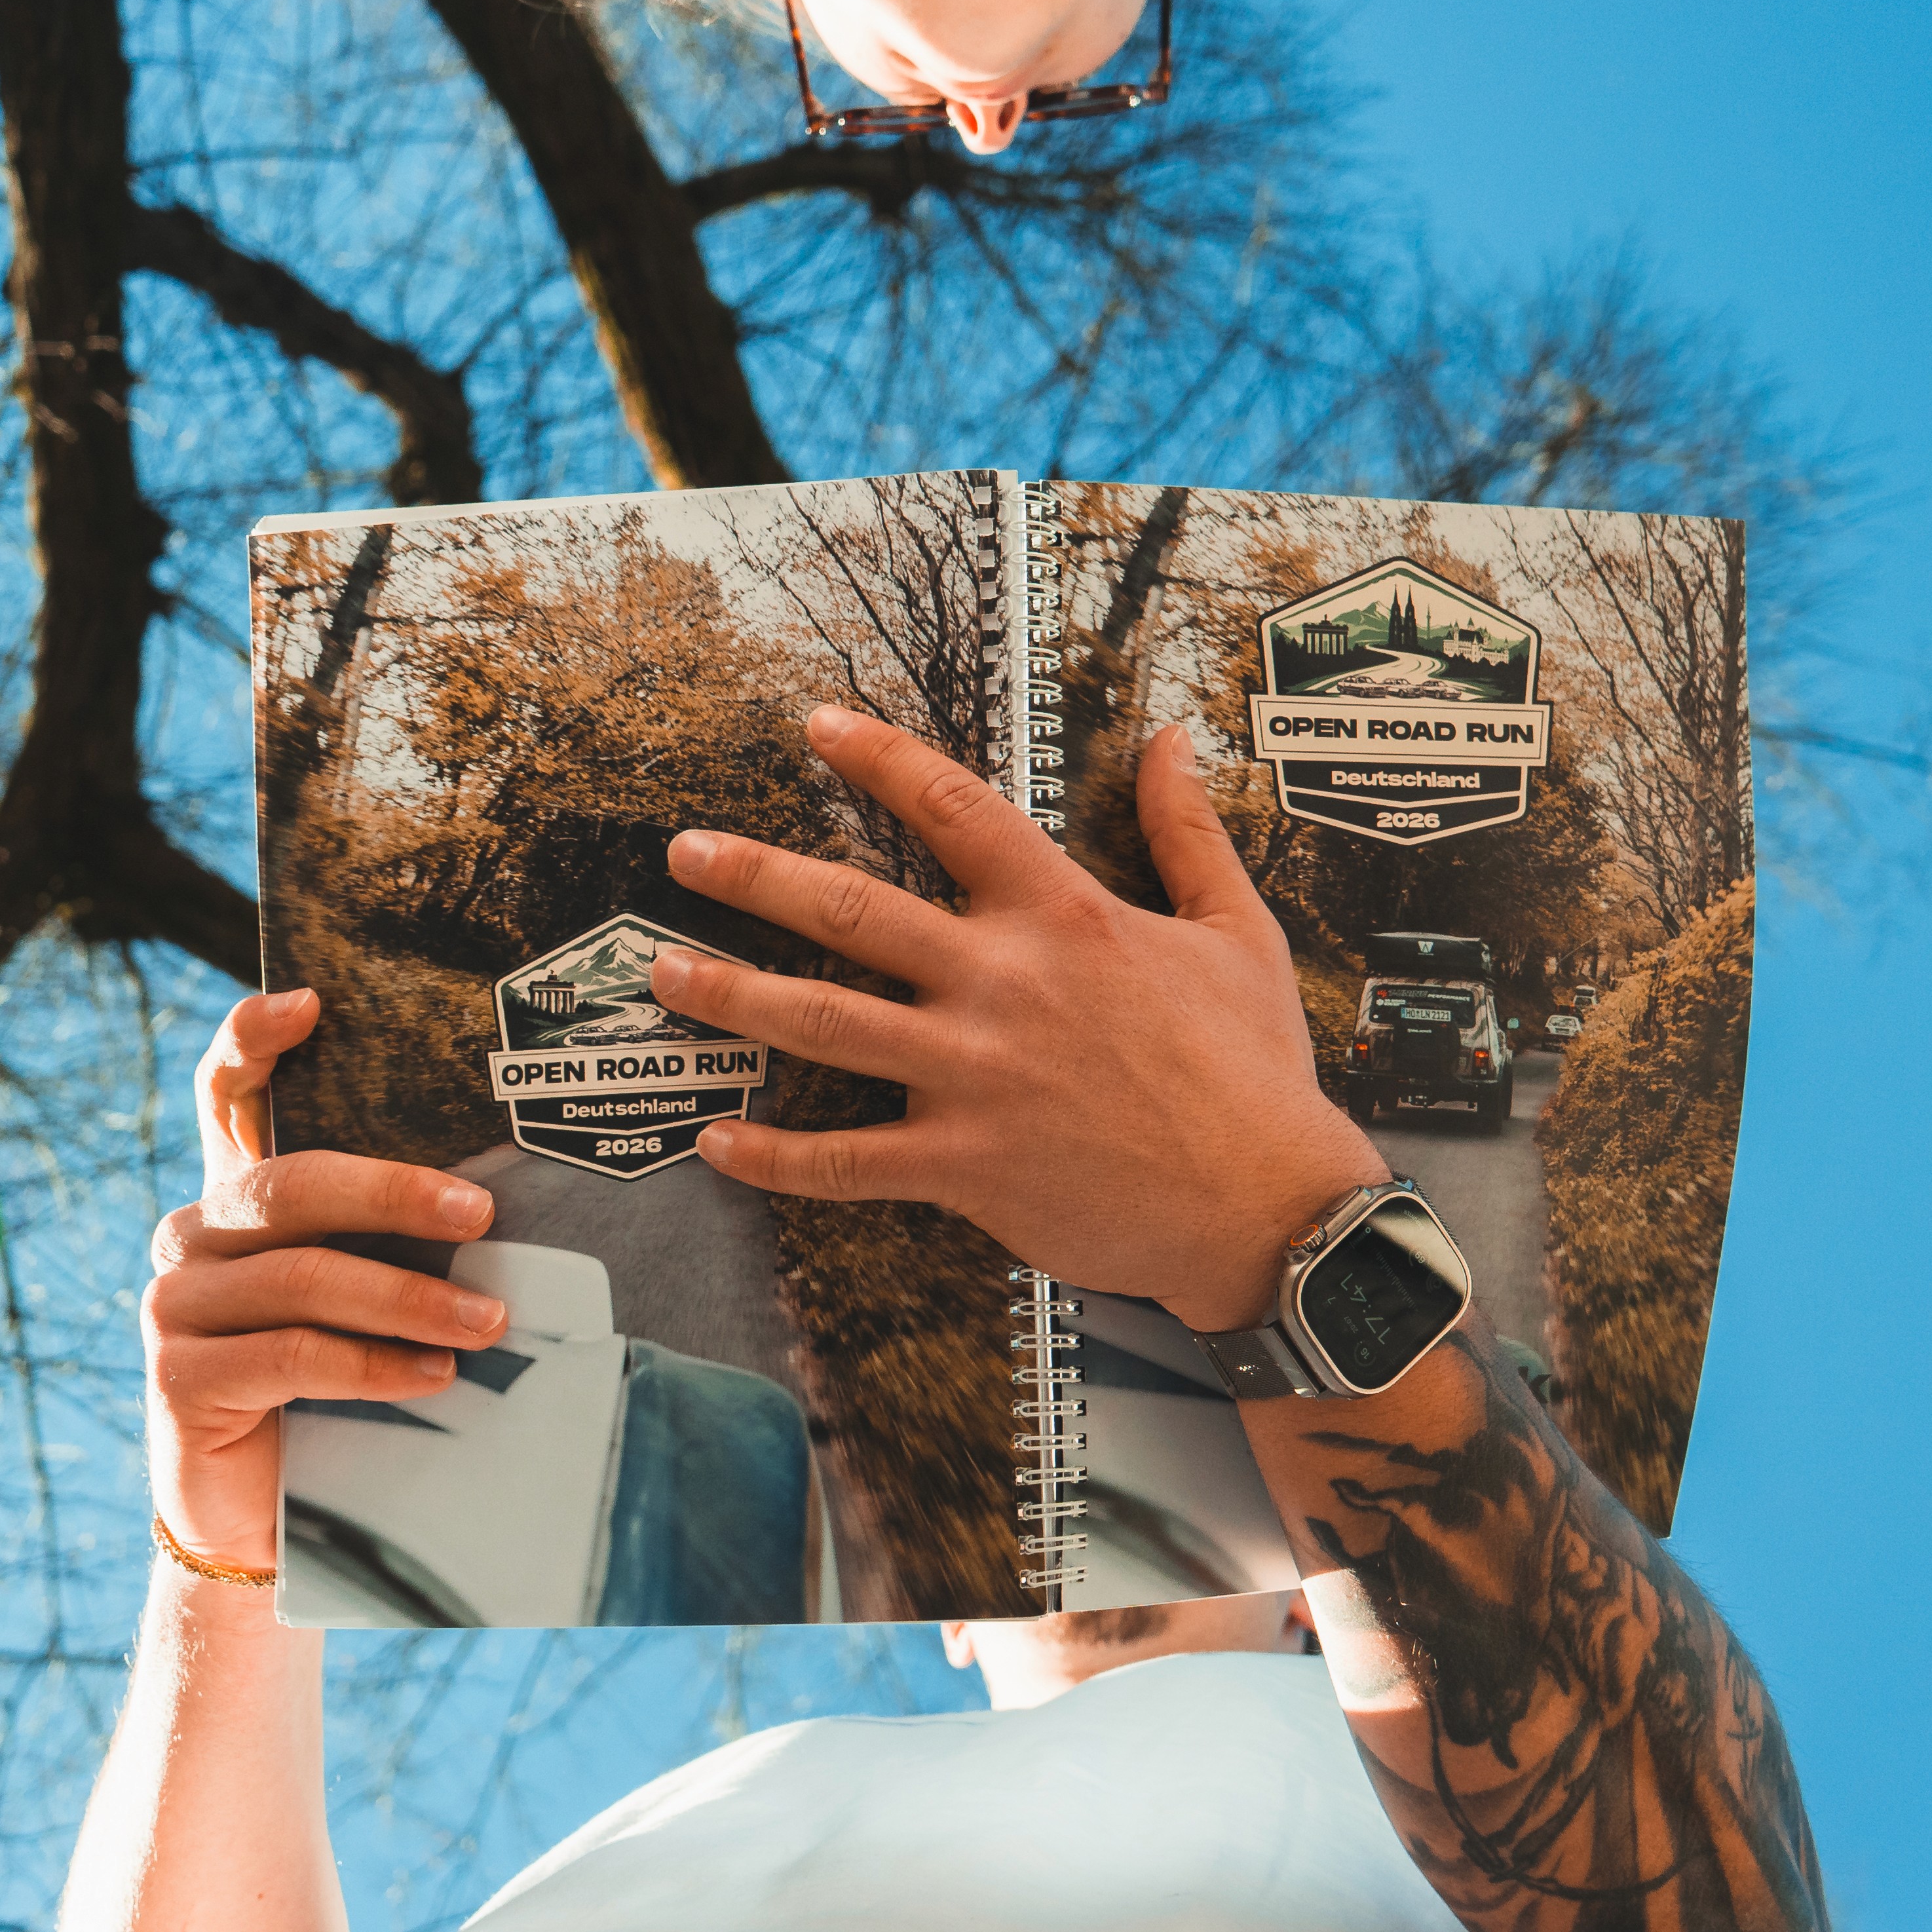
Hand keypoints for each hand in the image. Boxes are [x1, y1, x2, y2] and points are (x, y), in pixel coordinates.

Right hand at [140, 989, 508, 1571]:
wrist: (263, 1521)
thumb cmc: (332, 1394)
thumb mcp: (359, 1300)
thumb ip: (385, 1243)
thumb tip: (499, 1199)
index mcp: (232, 1200)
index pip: (225, 1099)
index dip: (250, 1040)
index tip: (309, 1003)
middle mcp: (189, 1237)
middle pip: (290, 1186)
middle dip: (394, 1194)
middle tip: (481, 1218)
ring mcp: (173, 1305)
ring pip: (302, 1277)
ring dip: (408, 1300)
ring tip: (489, 1323)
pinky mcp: (178, 1377)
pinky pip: (290, 1354)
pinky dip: (372, 1365)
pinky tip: (435, 1377)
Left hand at [652, 706, 1384, 1332]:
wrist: (1268, 1205)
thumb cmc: (1254, 1071)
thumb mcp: (1236, 929)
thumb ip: (1186, 830)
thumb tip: (1170, 741)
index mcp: (1065, 917)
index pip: (952, 809)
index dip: (877, 758)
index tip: (815, 726)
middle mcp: (1005, 985)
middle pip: (852, 909)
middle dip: (756, 875)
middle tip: (686, 852)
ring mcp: (977, 1077)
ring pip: (826, 1023)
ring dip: (734, 997)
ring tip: (664, 975)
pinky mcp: (965, 1166)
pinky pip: (846, 1162)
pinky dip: (774, 1156)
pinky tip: (717, 1143)